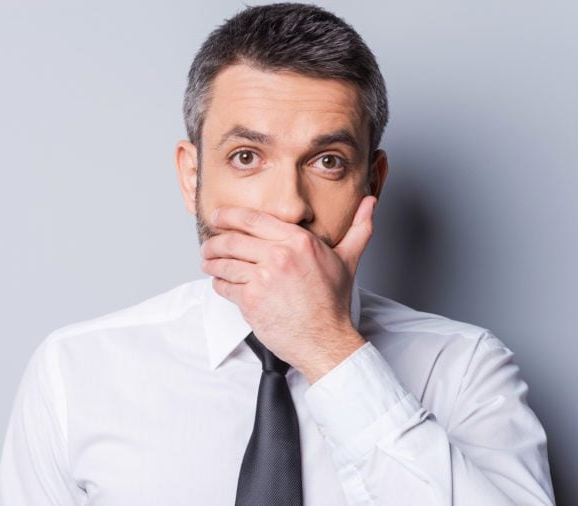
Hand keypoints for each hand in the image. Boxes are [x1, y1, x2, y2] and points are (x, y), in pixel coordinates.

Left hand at [199, 195, 376, 382]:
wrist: (325, 339)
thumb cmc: (333, 303)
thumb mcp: (348, 260)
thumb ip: (358, 228)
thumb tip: (369, 203)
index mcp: (298, 241)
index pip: (253, 219)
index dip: (229, 215)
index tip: (219, 216)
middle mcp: (280, 255)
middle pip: (232, 239)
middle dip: (214, 242)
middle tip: (208, 245)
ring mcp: (264, 278)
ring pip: (224, 263)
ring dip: (211, 262)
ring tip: (208, 263)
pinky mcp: (251, 300)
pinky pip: (224, 286)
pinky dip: (218, 284)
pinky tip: (221, 283)